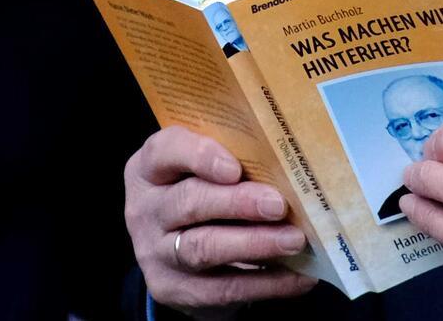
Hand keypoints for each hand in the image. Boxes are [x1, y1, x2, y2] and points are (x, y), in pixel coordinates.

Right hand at [124, 125, 317, 317]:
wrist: (170, 249)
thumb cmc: (197, 192)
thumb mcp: (197, 168)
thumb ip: (227, 159)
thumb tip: (284, 165)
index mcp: (148, 169)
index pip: (165, 151)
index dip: (200, 157)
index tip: (236, 168)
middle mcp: (145, 210)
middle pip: (188, 202)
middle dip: (237, 204)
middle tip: (278, 205)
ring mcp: (155, 253)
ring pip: (203, 249)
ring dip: (254, 244)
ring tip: (293, 240)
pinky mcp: (174, 290)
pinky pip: (222, 289)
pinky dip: (265, 283)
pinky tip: (297, 276)